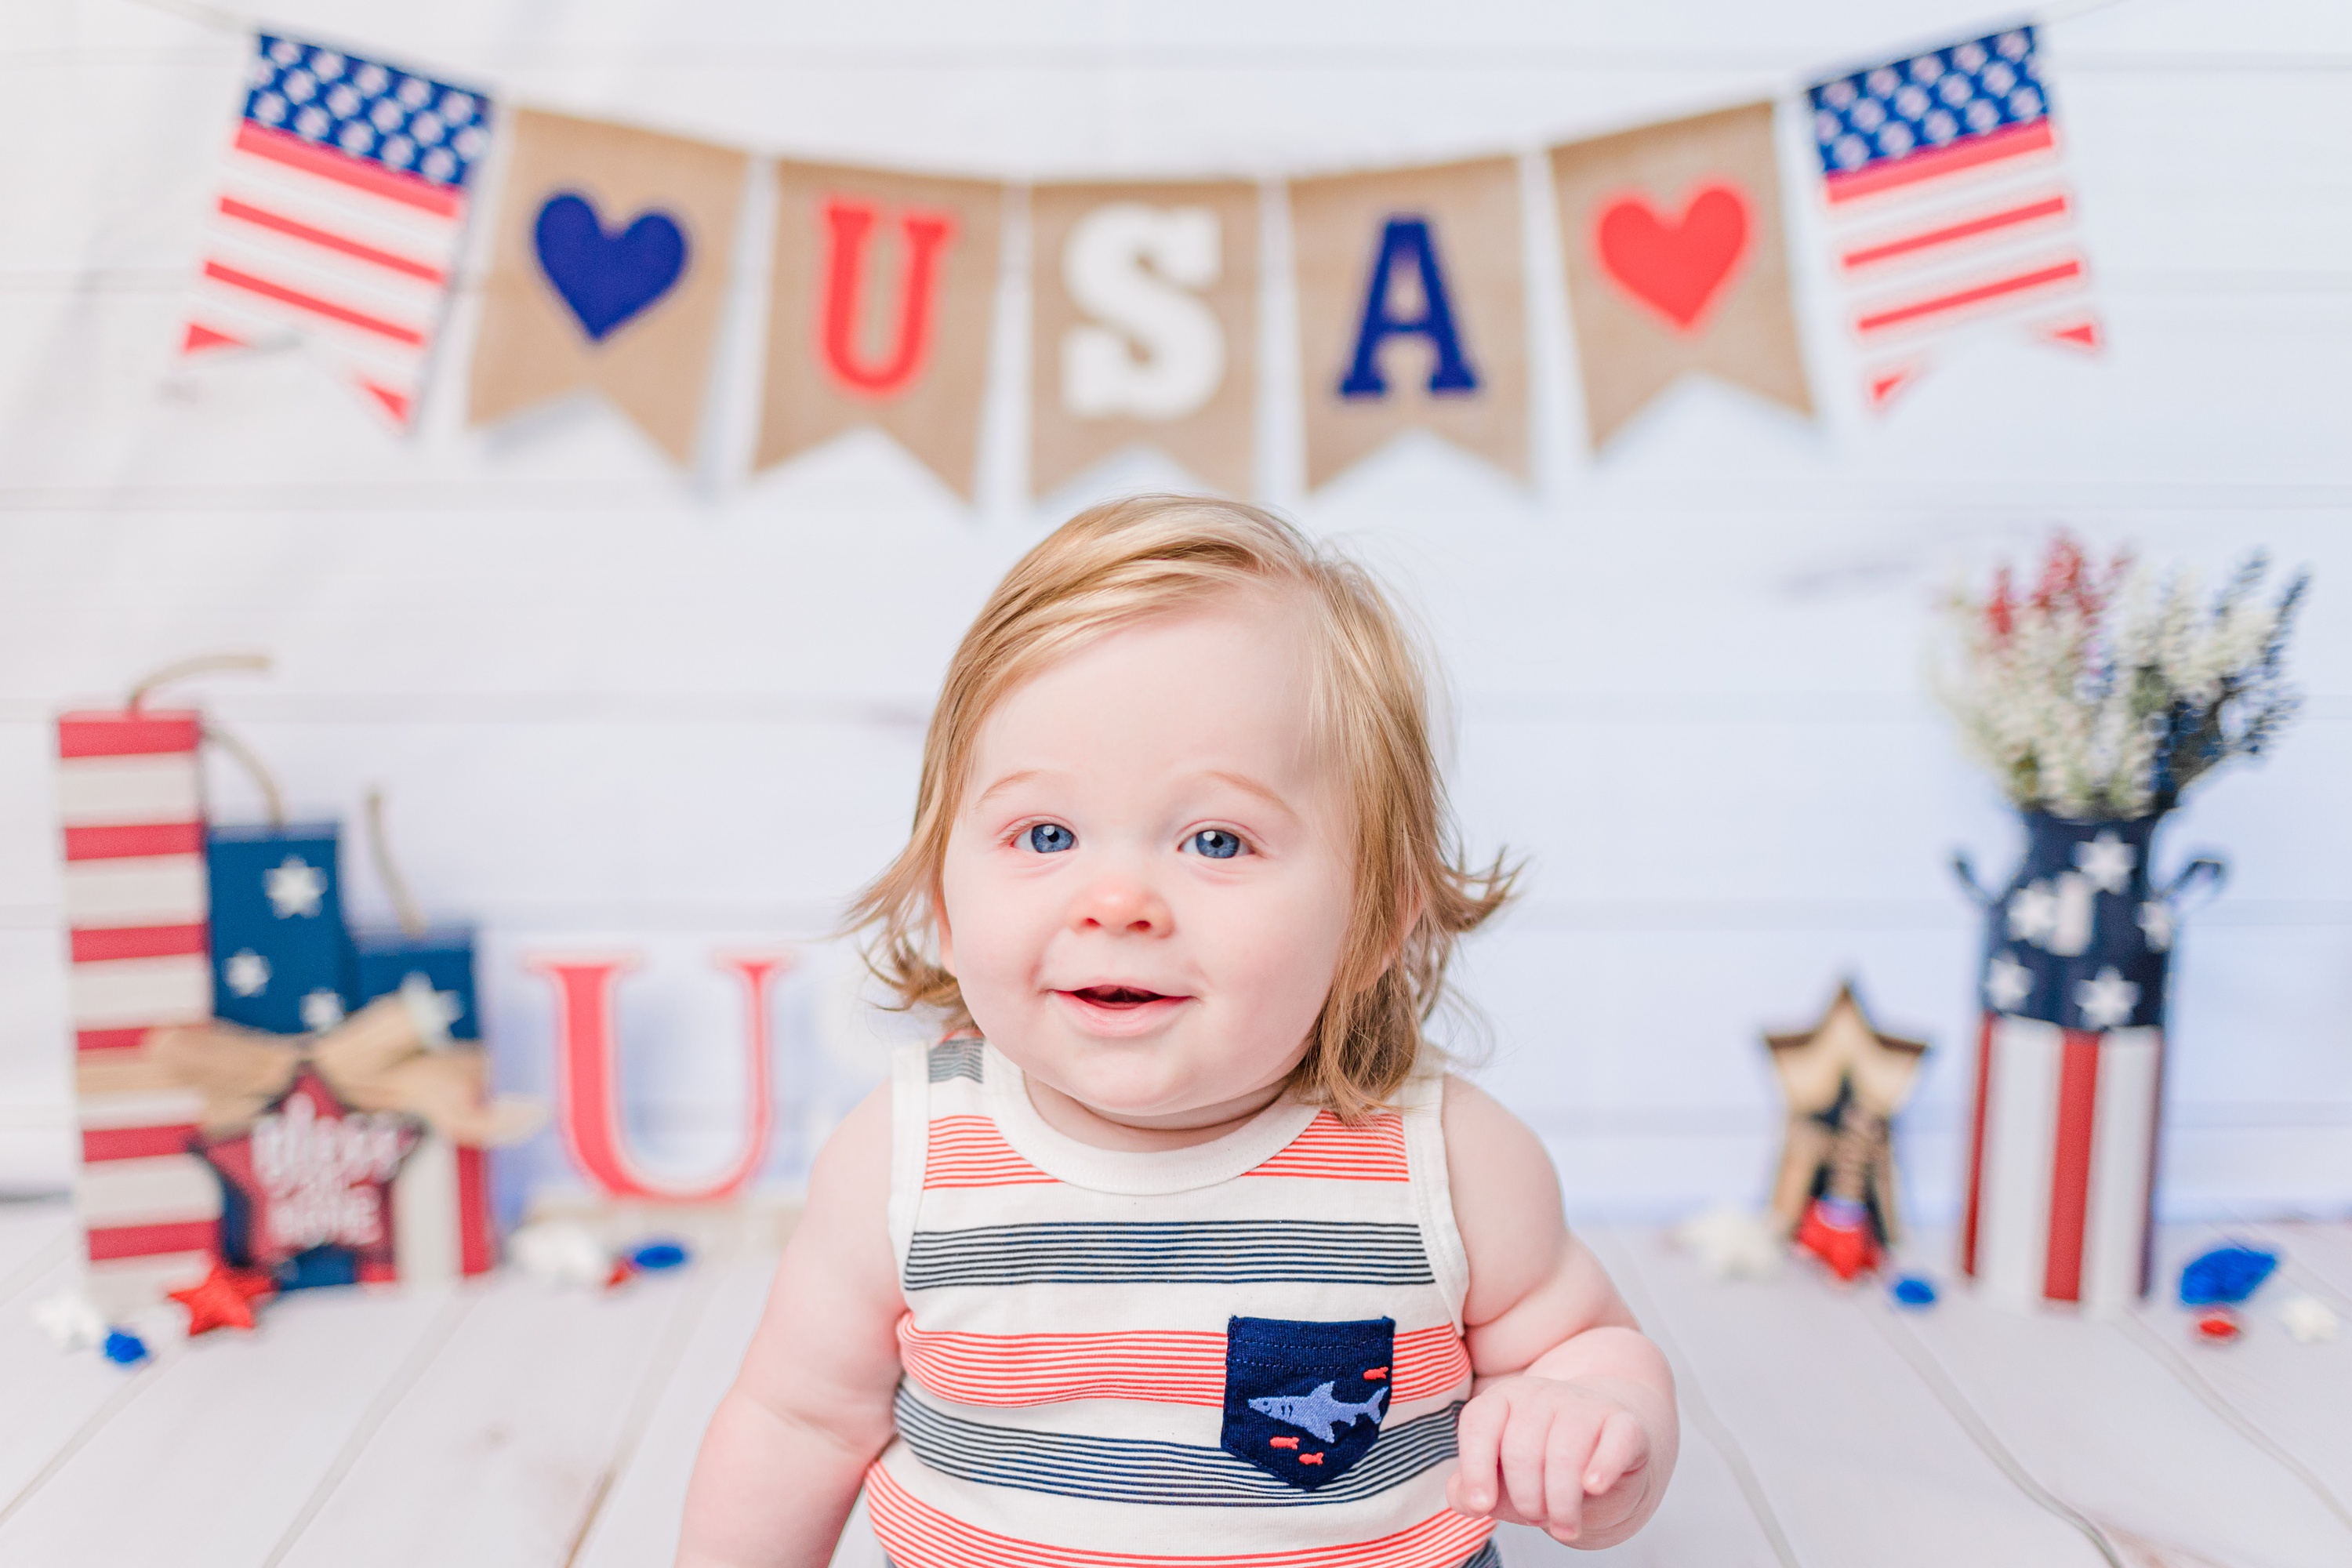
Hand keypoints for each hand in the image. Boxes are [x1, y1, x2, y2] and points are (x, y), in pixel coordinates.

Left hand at [1445, 1374, 1652, 1545]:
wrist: (1604, 1455)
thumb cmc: (1541, 1470)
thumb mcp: (1502, 1481)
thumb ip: (1469, 1489)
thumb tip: (1465, 1500)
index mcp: (1503, 1399)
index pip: (1479, 1423)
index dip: (1475, 1468)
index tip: (1481, 1506)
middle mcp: (1542, 1393)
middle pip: (1522, 1450)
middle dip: (1527, 1499)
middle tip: (1536, 1518)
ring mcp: (1585, 1404)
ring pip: (1564, 1454)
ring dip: (1562, 1503)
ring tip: (1564, 1527)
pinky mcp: (1625, 1424)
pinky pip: (1613, 1442)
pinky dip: (1602, 1468)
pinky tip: (1593, 1487)